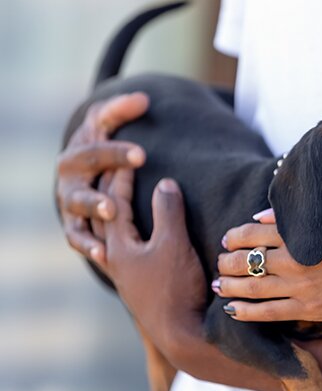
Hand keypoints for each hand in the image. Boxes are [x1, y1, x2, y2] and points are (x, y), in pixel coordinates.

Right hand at [56, 93, 147, 266]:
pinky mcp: (73, 224)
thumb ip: (123, 111)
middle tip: (132, 169)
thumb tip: (144, 99)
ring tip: (112, 210)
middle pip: (85, 164)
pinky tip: (103, 254)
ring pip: (78, 202)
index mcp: (82, 142)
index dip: (118, 147)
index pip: (97, 138)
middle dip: (109, 163)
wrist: (87, 174)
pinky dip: (87, 245)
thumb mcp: (110, 125)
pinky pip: (77, 236)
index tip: (143, 153)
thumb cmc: (107, 148)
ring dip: (94, 205)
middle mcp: (71, 170)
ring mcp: (70, 198)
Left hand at [103, 169, 206, 352]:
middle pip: (103, 219)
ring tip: (112, 205)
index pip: (116, 203)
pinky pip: (119, 254)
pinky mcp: (138, 288)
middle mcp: (115, 261)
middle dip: (108, 194)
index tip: (130, 158)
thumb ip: (168, 211)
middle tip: (114, 172)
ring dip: (109, 217)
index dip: (123, 178)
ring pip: (107, 239)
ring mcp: (125, 277)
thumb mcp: (174, 244)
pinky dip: (120, 238)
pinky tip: (129, 244)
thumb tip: (164, 183)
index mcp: (119, 247)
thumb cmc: (176, 289)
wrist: (180, 334)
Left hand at [216, 211, 321, 321]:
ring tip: (218, 285)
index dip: (237, 236)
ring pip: (252, 288)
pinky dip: (246, 312)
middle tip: (220, 262)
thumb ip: (299, 223)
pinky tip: (231, 310)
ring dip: (230, 286)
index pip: (257, 233)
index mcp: (304, 239)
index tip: (227, 239)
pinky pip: (268, 313)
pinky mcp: (309, 312)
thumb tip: (261, 218)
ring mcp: (302, 290)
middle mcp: (298, 264)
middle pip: (249, 261)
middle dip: (228, 262)